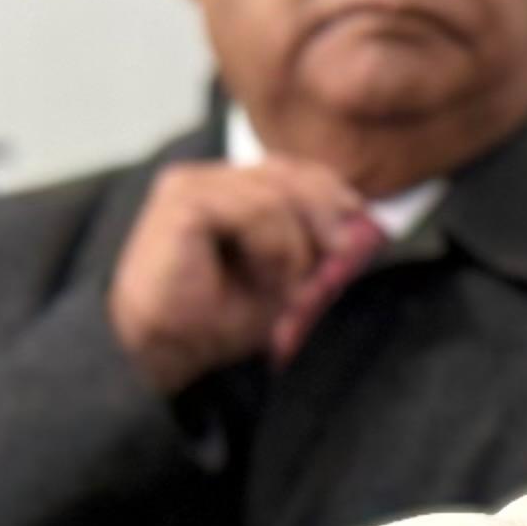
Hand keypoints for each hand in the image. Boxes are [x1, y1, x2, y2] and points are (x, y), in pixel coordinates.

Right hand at [106, 158, 366, 392]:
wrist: (166, 355)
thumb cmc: (216, 319)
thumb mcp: (283, 272)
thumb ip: (312, 237)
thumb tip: (360, 215)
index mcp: (223, 190)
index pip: (287, 170)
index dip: (328, 187)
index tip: (359, 214)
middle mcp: (203, 180)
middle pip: (286, 173)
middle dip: (322, 213)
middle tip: (337, 253)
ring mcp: (187, 186)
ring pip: (275, 194)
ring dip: (294, 245)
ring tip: (284, 284)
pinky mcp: (180, 204)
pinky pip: (252, 210)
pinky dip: (274, 246)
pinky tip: (268, 276)